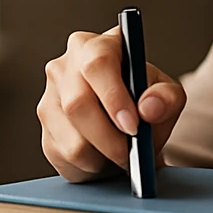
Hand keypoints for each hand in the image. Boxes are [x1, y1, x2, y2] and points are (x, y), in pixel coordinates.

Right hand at [37, 27, 185, 181]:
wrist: (130, 130)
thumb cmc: (146, 104)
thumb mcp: (167, 96)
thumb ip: (166, 98)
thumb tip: (149, 108)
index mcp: (97, 46)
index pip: (98, 63)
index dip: (114, 97)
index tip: (133, 126)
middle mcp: (65, 66)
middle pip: (78, 104)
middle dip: (109, 137)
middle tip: (130, 154)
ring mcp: (49, 98)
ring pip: (72, 139)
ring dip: (103, 156)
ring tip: (121, 154)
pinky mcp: (44, 130)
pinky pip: (65, 157)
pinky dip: (91, 166)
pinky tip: (104, 157)